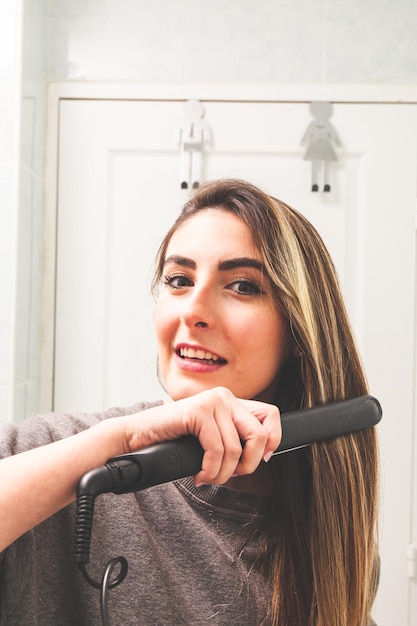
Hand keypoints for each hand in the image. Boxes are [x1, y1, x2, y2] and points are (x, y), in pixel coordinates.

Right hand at [125, 387, 280, 486]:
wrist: (138, 436)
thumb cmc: (174, 441)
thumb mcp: (211, 438)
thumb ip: (233, 438)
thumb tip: (263, 455)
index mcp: (231, 401)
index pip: (271, 415)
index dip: (273, 440)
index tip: (259, 460)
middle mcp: (225, 396)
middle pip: (259, 435)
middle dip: (248, 464)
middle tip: (228, 475)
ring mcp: (212, 401)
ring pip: (236, 449)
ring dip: (222, 474)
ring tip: (206, 477)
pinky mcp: (198, 410)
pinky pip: (217, 450)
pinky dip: (209, 469)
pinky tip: (198, 474)